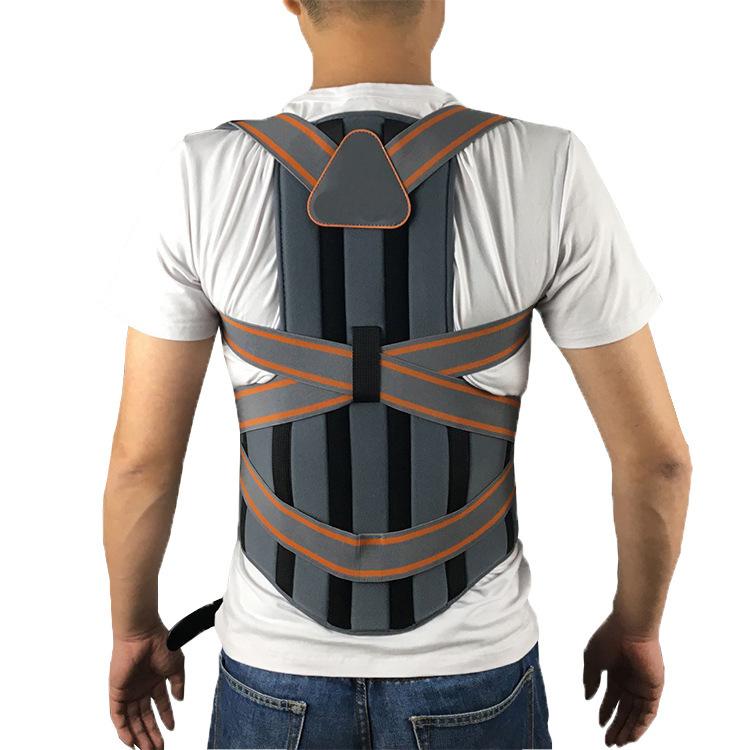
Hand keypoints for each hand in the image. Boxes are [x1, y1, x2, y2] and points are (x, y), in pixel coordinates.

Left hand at [109, 622, 184, 748]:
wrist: (143, 634)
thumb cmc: (160, 643)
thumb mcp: (176, 665)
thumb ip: (178, 683)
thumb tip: (180, 699)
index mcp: (155, 680)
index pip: (159, 705)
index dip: (165, 718)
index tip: (171, 729)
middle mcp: (141, 687)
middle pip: (145, 717)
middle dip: (152, 734)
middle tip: (159, 748)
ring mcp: (129, 691)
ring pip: (133, 720)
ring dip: (140, 736)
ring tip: (148, 749)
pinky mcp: (117, 692)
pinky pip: (118, 716)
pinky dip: (123, 730)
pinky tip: (131, 742)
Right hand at [583, 613, 663, 745]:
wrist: (630, 628)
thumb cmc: (610, 637)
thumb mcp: (592, 660)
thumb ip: (590, 679)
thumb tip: (588, 698)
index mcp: (615, 673)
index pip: (612, 698)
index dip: (606, 711)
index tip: (600, 724)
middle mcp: (629, 681)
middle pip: (624, 710)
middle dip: (616, 726)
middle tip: (608, 741)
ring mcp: (642, 685)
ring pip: (636, 714)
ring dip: (628, 730)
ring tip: (618, 743)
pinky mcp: (653, 688)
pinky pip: (649, 712)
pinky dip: (641, 725)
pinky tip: (632, 736)